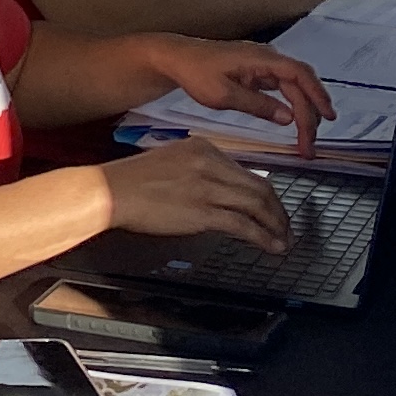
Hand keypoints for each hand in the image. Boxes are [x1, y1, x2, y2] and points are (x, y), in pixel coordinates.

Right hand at [96, 135, 294, 251]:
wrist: (110, 191)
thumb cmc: (131, 180)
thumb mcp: (170, 161)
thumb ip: (198, 170)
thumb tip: (220, 191)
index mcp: (204, 149)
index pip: (246, 172)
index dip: (266, 194)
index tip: (271, 208)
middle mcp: (211, 164)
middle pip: (260, 187)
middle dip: (278, 211)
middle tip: (285, 227)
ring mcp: (208, 188)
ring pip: (258, 205)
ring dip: (276, 226)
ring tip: (283, 239)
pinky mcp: (203, 212)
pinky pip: (244, 225)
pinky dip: (264, 237)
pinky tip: (272, 246)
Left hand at [148, 38, 336, 148]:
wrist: (176, 58)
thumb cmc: (196, 73)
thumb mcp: (223, 94)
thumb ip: (258, 106)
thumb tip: (289, 118)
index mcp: (261, 58)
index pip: (299, 75)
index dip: (317, 96)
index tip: (327, 119)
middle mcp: (267, 58)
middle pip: (300, 83)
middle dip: (311, 113)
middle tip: (310, 145)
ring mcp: (263, 64)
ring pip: (294, 87)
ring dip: (304, 111)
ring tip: (307, 139)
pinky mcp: (258, 72)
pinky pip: (283, 88)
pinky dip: (292, 105)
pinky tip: (295, 122)